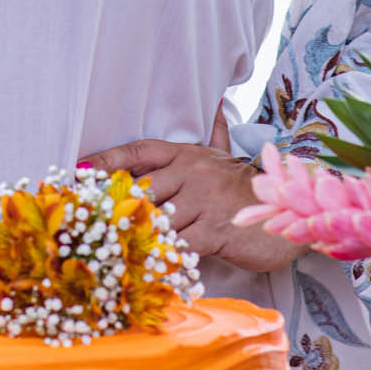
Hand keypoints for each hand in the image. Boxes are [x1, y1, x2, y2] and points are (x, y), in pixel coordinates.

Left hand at [81, 105, 300, 274]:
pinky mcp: (215, 228)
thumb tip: (216, 104)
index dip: (106, 159)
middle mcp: (193, 171)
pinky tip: (146, 265)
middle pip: (140, 189)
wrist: (293, 209)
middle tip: (83, 223)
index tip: (76, 170)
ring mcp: (204, 199)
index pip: (139, 151)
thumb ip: (215, 134)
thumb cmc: (249, 188)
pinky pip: (178, 244)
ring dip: (133, 236)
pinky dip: (160, 256)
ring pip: (157, 219)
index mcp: (188, 153)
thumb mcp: (226, 156)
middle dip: (113, 208)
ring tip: (105, 249)